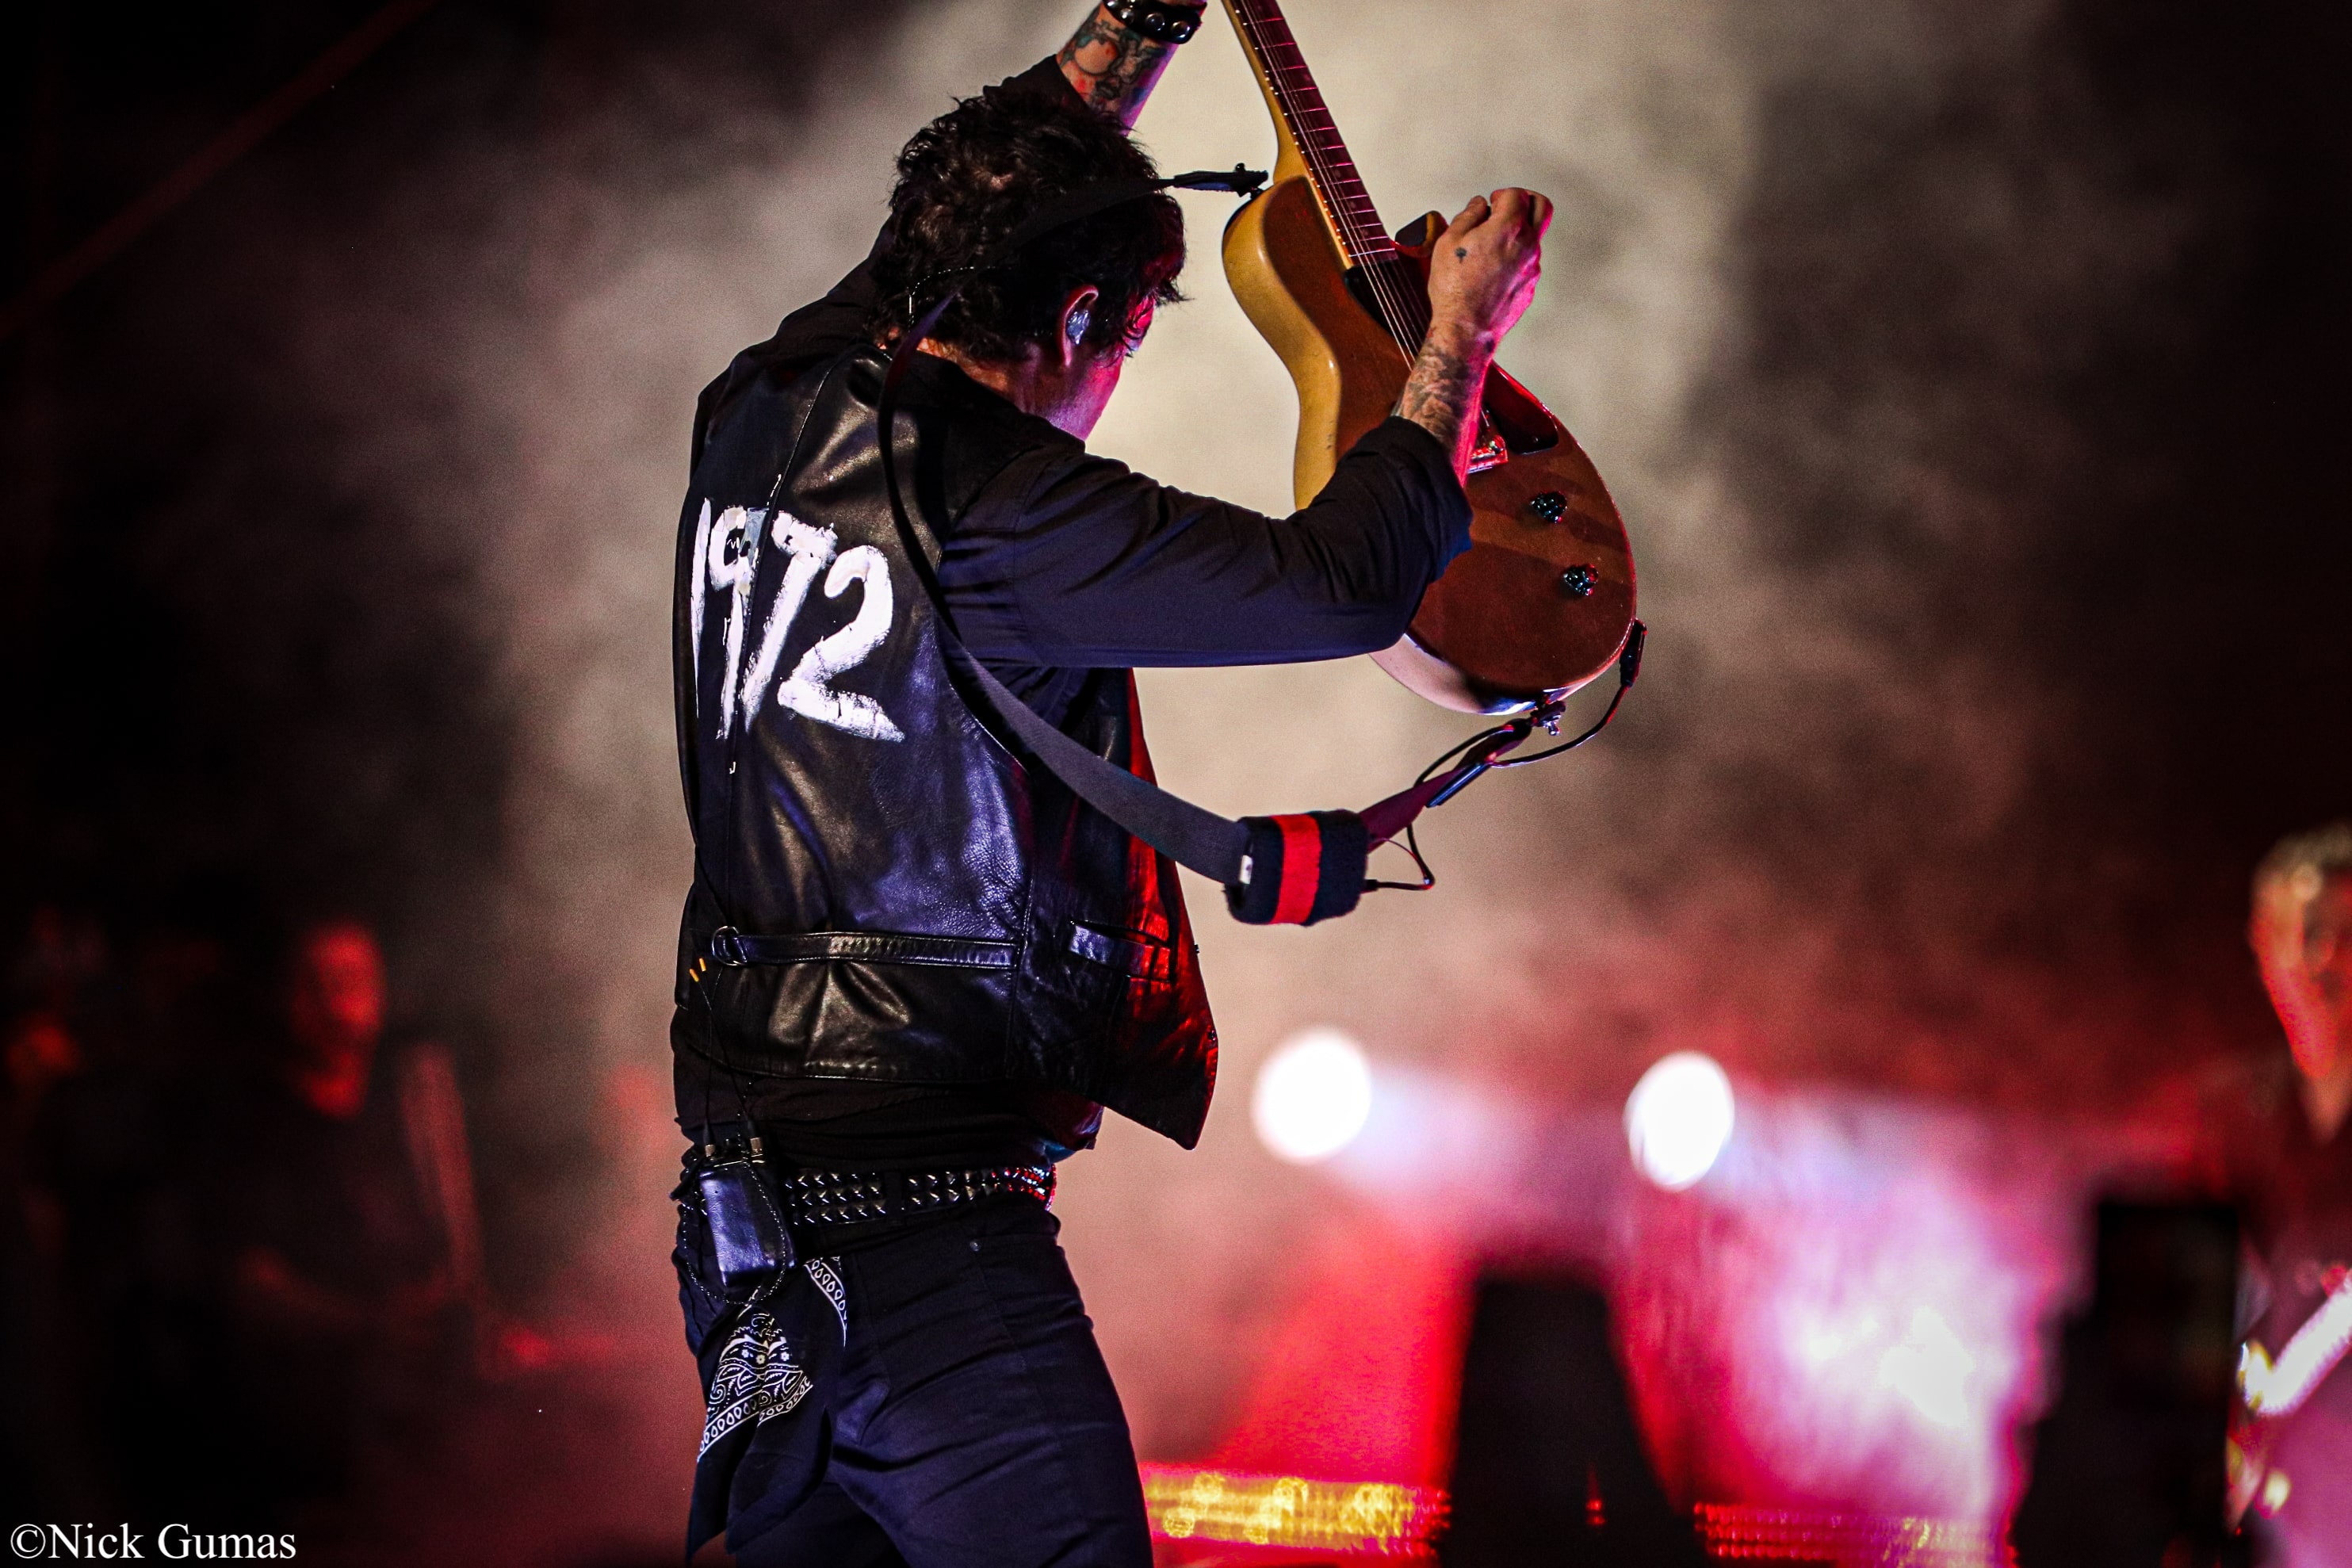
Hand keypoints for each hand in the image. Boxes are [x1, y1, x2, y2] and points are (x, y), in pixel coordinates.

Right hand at [1424, 188, 1552, 351]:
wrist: (1466, 329)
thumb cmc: (1456, 291)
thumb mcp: (1448, 243)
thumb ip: (1467, 216)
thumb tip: (1477, 206)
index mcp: (1508, 228)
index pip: (1517, 194)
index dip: (1501, 195)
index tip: (1492, 202)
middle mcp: (1527, 245)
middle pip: (1542, 207)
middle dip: (1525, 200)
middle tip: (1508, 206)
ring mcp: (1532, 266)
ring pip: (1535, 236)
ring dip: (1519, 231)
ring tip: (1493, 242)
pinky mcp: (1530, 284)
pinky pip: (1529, 261)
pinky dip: (1517, 255)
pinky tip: (1496, 264)